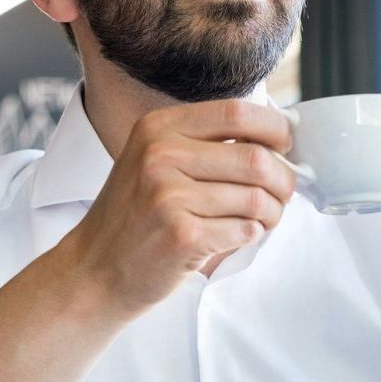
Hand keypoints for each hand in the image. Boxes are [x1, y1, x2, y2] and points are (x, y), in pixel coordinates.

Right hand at [63, 98, 295, 315]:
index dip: (274, 128)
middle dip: (283, 179)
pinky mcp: (181, 235)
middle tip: (282, 194)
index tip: (286, 145)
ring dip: (271, 213)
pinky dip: (251, 235)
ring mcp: (169, 195)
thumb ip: (203, 145)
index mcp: (159, 127)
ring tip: (262, 220)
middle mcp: (161, 155)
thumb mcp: (155, 162)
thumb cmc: (135, 217)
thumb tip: (275, 140)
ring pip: (256, 198)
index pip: (237, 112)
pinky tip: (235, 236)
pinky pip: (244, 230)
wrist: (94, 269)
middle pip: (256, 158)